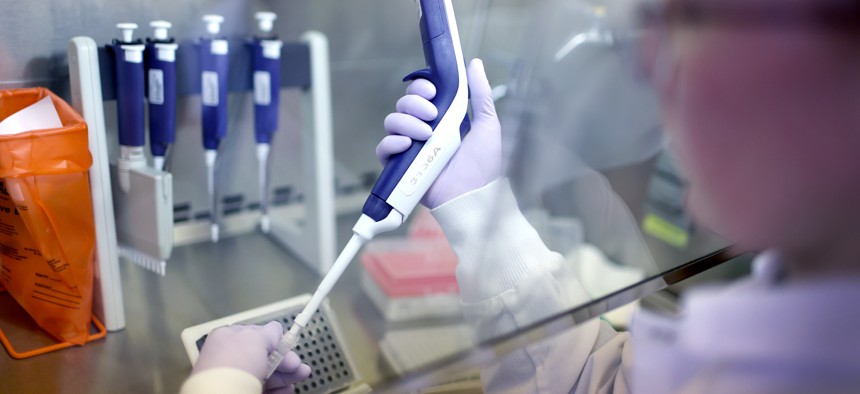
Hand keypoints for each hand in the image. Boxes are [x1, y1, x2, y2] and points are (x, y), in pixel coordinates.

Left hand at [193, 321, 310, 391]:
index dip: (274, 339)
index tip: (288, 345)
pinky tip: (287, 389)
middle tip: (297, 365)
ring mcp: (235, 378)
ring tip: (302, 375)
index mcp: (227, 338)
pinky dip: (279, 389)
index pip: (255, 334)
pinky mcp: (242, 392)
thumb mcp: (255, 338)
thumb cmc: (234, 364)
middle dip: (286, 359)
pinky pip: (264, 388)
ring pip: (267, 374)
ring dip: (287, 374)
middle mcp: (230, 358)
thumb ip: (269, 332)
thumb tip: (276, 330)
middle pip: (264, 356)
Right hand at [376, 58, 501, 208]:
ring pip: (392, 122)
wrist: (475, 196)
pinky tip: (407, 144)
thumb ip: (480, 94)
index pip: (420, 94)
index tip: (433, 92)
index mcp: (442, 118)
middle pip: (403, 104)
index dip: (421, 87)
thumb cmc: (484, 164)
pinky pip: (384, 148)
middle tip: (432, 114)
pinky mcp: (400, 166)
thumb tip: (475, 63)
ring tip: (427, 134)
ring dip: (406, 122)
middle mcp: (423, 130)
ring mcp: (410, 148)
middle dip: (414, 103)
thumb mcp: (487, 124)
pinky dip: (391, 142)